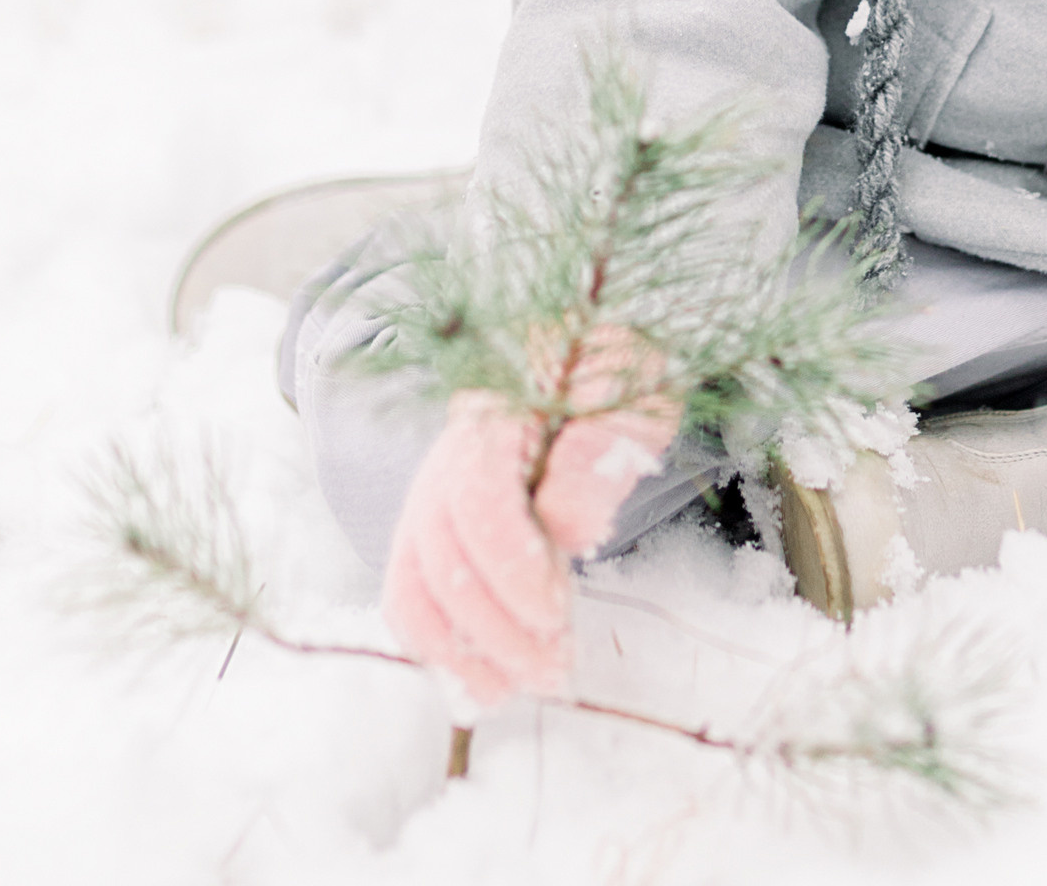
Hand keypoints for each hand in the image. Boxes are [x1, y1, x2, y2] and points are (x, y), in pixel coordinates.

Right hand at [381, 376, 680, 705]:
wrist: (589, 360)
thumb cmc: (618, 381)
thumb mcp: (635, 398)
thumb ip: (601, 453)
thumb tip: (563, 529)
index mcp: (497, 410)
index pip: (477, 498)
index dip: (510, 569)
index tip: (556, 616)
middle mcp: (447, 452)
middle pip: (440, 553)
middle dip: (494, 629)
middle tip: (554, 670)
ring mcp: (431, 490)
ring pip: (412, 582)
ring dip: (461, 650)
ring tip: (517, 686)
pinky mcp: (433, 526)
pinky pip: (411, 593)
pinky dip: (439, 644)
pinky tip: (486, 675)